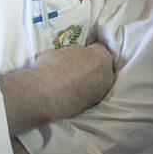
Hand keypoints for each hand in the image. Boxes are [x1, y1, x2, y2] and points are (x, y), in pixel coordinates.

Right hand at [0, 42, 114, 133]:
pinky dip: (82, 93)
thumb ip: (74, 53)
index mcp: (101, 56)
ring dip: (88, 81)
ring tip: (72, 81)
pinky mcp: (91, 105)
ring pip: (97, 82)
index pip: (99, 48)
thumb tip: (72, 57)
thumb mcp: (63, 50)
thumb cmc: (53, 65)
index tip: (80, 51)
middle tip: (77, 66)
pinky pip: (89, 94)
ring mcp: (100, 92)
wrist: (46, 92)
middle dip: (92, 66)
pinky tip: (70, 92)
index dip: (89, 48)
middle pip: (102, 67)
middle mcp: (106, 75)